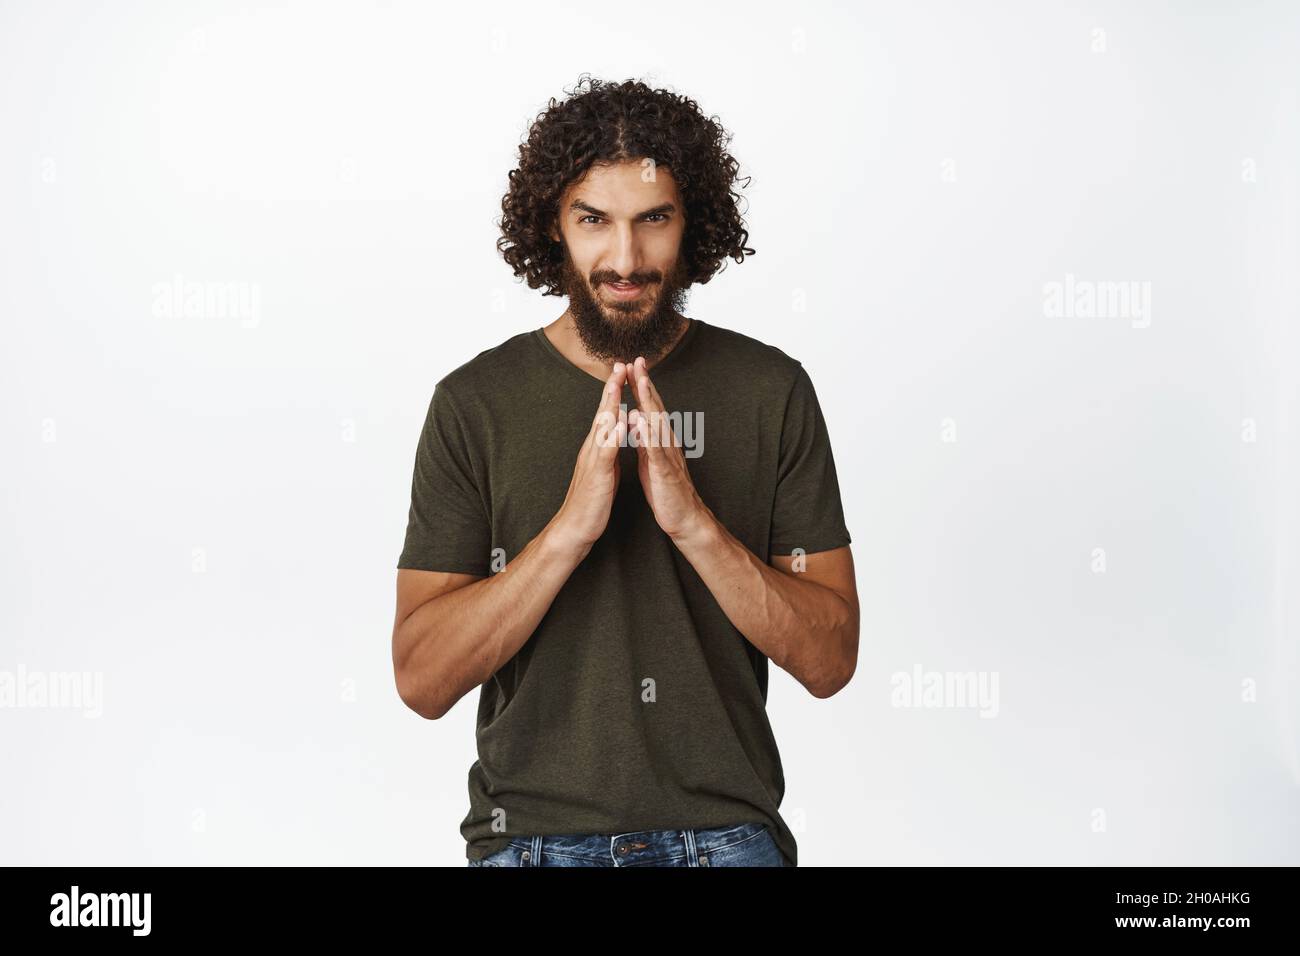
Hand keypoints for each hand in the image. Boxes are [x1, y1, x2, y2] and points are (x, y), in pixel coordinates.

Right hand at [553, 362, 628, 550]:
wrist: (577, 527)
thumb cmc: (592, 500)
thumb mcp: (604, 469)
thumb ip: (609, 449)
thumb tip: (616, 432)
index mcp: (598, 447)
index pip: (607, 414)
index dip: (615, 392)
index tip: (623, 371)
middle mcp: (593, 448)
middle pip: (603, 413)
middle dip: (611, 388)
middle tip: (619, 364)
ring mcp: (593, 460)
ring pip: (602, 427)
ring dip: (610, 404)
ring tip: (618, 383)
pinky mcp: (597, 475)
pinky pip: (606, 451)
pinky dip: (614, 435)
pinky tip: (621, 422)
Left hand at [626, 356, 707, 540]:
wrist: (683, 516)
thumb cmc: (666, 488)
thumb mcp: (651, 459)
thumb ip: (645, 439)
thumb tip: (637, 420)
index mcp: (659, 439)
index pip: (649, 407)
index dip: (641, 385)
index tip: (633, 364)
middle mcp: (666, 441)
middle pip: (655, 407)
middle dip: (645, 383)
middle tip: (638, 360)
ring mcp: (667, 454)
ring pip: (657, 423)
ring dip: (649, 402)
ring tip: (640, 381)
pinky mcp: (664, 471)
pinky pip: (656, 451)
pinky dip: (649, 436)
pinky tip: (642, 423)